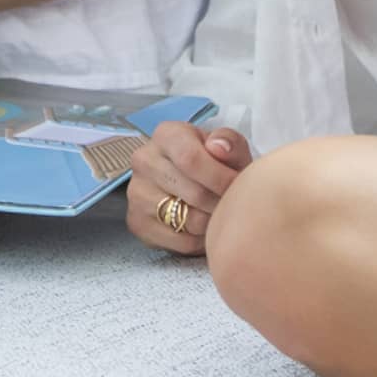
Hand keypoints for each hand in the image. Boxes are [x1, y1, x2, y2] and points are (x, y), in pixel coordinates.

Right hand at [126, 119, 251, 256]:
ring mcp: (137, 193)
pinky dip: (202, 240)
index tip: (240, 186)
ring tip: (221, 214)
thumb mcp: (227, 147)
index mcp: (166, 135)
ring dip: (213, 222)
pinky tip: (206, 228)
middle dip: (222, 202)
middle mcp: (144, 160)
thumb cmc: (212, 162)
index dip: (221, 178)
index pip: (191, 159)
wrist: (188, 181)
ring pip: (189, 220)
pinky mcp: (137, 222)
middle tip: (235, 204)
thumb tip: (219, 147)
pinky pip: (181, 242)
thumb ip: (230, 143)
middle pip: (194, 193)